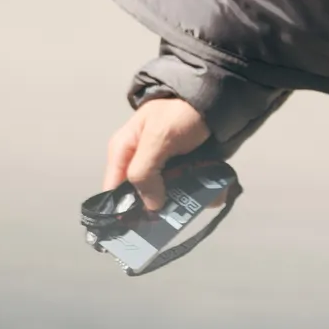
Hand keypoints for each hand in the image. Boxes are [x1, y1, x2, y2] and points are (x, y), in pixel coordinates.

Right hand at [102, 96, 211, 213]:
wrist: (216, 98)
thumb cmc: (180, 112)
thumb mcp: (158, 137)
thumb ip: (145, 172)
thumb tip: (150, 207)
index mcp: (124, 150)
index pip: (112, 190)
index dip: (122, 211)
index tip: (138, 230)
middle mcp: (140, 162)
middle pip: (142, 198)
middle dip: (163, 207)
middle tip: (179, 213)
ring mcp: (162, 168)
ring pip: (169, 197)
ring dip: (188, 200)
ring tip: (205, 198)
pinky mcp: (182, 169)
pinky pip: (188, 190)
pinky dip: (202, 193)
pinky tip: (215, 192)